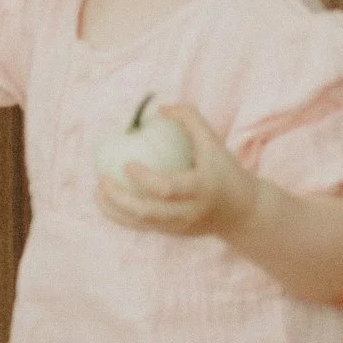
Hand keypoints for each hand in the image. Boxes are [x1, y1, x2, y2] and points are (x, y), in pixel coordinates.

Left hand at [97, 103, 256, 241]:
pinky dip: (122, 216)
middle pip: (148, 212)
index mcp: (201, 189)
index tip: (127, 164)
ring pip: (141, 224)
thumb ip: (190, 119)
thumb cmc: (226, 171)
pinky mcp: (174, 234)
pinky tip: (107, 201)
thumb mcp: (214, 143)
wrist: (245, 213)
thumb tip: (159, 108)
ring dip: (114, 210)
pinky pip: (142, 227)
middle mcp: (189, 212)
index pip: (167, 188)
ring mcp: (180, 227)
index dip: (144, 179)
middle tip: (102, 180)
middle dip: (120, 199)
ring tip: (97, 191)